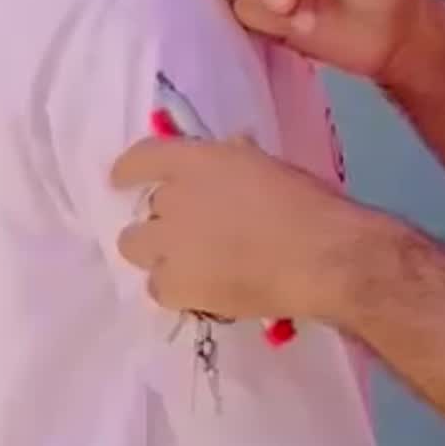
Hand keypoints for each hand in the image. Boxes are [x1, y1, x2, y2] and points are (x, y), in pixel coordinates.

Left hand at [112, 134, 365, 325]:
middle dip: (160, 221)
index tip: (122, 180)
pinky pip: (156, 287)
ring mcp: (169, 244)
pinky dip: (173, 288)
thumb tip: (232, 154)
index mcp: (196, 160)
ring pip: (135, 248)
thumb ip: (238, 161)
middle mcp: (172, 198)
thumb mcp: (270, 166)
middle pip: (142, 211)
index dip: (128, 170)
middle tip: (190, 232)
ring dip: (157, 253)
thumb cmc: (309, 205)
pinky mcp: (175, 286)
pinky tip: (199, 291)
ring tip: (188, 265)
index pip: (141, 158)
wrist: (321, 257)